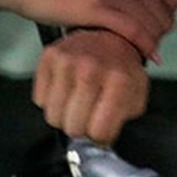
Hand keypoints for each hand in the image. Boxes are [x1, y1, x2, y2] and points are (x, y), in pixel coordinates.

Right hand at [7, 0, 176, 60]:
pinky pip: (132, 32)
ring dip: (154, 41)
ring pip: (150, 23)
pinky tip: (146, 56)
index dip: (169, 14)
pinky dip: (144, 46)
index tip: (161, 24)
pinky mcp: (97, 10)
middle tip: (154, 40)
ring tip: (148, 49)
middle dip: (162, 30)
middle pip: (162, 12)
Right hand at [34, 30, 148, 145]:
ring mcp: (67, 61)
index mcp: (120, 80)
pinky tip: (67, 88)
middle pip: (73, 128)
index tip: (101, 130)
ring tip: (78, 100)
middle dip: (82, 127)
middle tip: (89, 114)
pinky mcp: (48, 57)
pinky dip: (51, 100)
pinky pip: (39, 100)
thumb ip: (124, 117)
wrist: (110, 34)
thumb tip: (103, 142)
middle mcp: (91, 69)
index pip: (99, 131)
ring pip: (53, 117)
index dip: (100, 137)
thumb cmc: (122, 67)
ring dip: (65, 115)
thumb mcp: (137, 91)